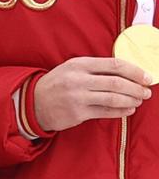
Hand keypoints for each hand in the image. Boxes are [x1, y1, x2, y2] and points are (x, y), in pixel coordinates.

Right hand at [32, 55, 153, 130]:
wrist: (32, 103)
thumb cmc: (58, 84)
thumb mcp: (73, 69)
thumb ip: (97, 68)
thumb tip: (128, 73)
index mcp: (80, 64)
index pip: (115, 65)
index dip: (135, 71)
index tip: (147, 77)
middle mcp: (78, 80)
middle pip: (117, 83)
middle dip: (137, 88)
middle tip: (147, 91)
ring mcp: (77, 98)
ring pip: (113, 98)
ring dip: (131, 100)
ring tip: (139, 100)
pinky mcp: (77, 114)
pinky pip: (105, 112)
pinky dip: (121, 111)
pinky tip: (128, 109)